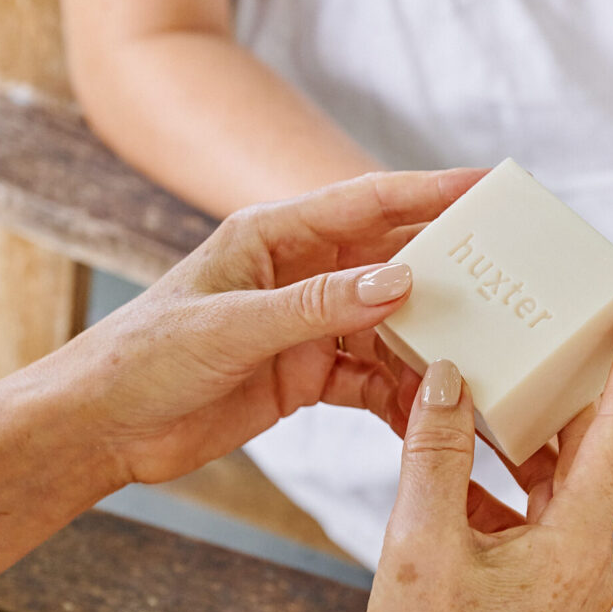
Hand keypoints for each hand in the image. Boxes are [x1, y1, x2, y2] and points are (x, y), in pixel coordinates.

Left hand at [55, 169, 483, 484]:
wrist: (109, 426)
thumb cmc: (147, 357)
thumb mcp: (230, 325)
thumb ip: (315, 306)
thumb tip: (398, 283)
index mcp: (274, 237)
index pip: (365, 204)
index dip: (427, 192)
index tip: (483, 186)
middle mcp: (299, 275)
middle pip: (386, 261)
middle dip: (443, 268)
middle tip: (503, 278)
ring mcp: (307, 326)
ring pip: (385, 325)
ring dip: (425, 342)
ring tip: (475, 356)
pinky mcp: (307, 374)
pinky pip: (367, 378)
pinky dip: (395, 392)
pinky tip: (422, 408)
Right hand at [332, 294, 612, 611]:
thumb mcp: (421, 543)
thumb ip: (435, 452)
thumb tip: (446, 380)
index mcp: (575, 549)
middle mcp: (583, 561)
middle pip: (592, 452)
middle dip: (578, 390)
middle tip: (567, 331)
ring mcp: (561, 577)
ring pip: (559, 483)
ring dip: (532, 437)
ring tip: (507, 386)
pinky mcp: (534, 588)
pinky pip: (532, 513)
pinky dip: (504, 479)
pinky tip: (467, 458)